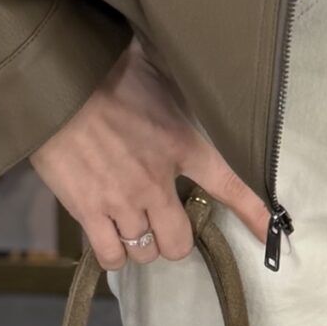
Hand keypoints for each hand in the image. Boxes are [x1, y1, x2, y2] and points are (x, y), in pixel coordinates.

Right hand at [27, 42, 271, 266]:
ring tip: (135, 226)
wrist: (55, 85)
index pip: (229, 186)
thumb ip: (182, 91)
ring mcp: (121, 201)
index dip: (253, 213)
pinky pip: (110, 256)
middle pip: (180, 242)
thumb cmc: (109, 70)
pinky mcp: (87, 211)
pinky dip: (114, 253)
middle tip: (167, 223)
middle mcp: (157, 181)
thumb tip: (200, 73)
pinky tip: (111, 237)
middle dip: (177, 239)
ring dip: (144, 244)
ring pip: (146, 252)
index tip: (270, 232)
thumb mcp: (161, 73)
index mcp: (182, 144)